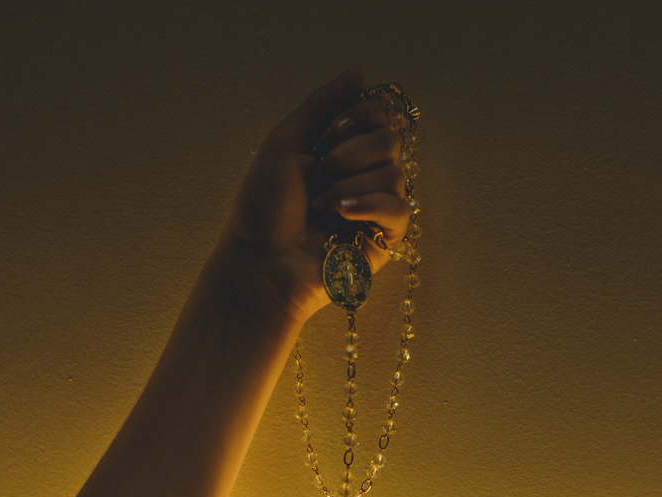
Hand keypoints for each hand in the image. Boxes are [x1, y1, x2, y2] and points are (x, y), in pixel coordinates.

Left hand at [217, 66, 410, 321]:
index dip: (360, 117)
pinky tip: (342, 214)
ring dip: (350, 184)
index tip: (329, 133)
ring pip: (394, 173)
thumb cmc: (264, 207)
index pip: (378, 115)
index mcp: (340, 149)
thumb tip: (359, 71)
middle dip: (349, 154)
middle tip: (318, 174)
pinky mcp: (384, 238)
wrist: (261, 260)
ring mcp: (375, 207)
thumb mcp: (287, 141)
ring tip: (322, 206)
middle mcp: (361, 174)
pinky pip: (399, 208)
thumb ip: (323, 103)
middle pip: (390, 139)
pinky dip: (369, 205)